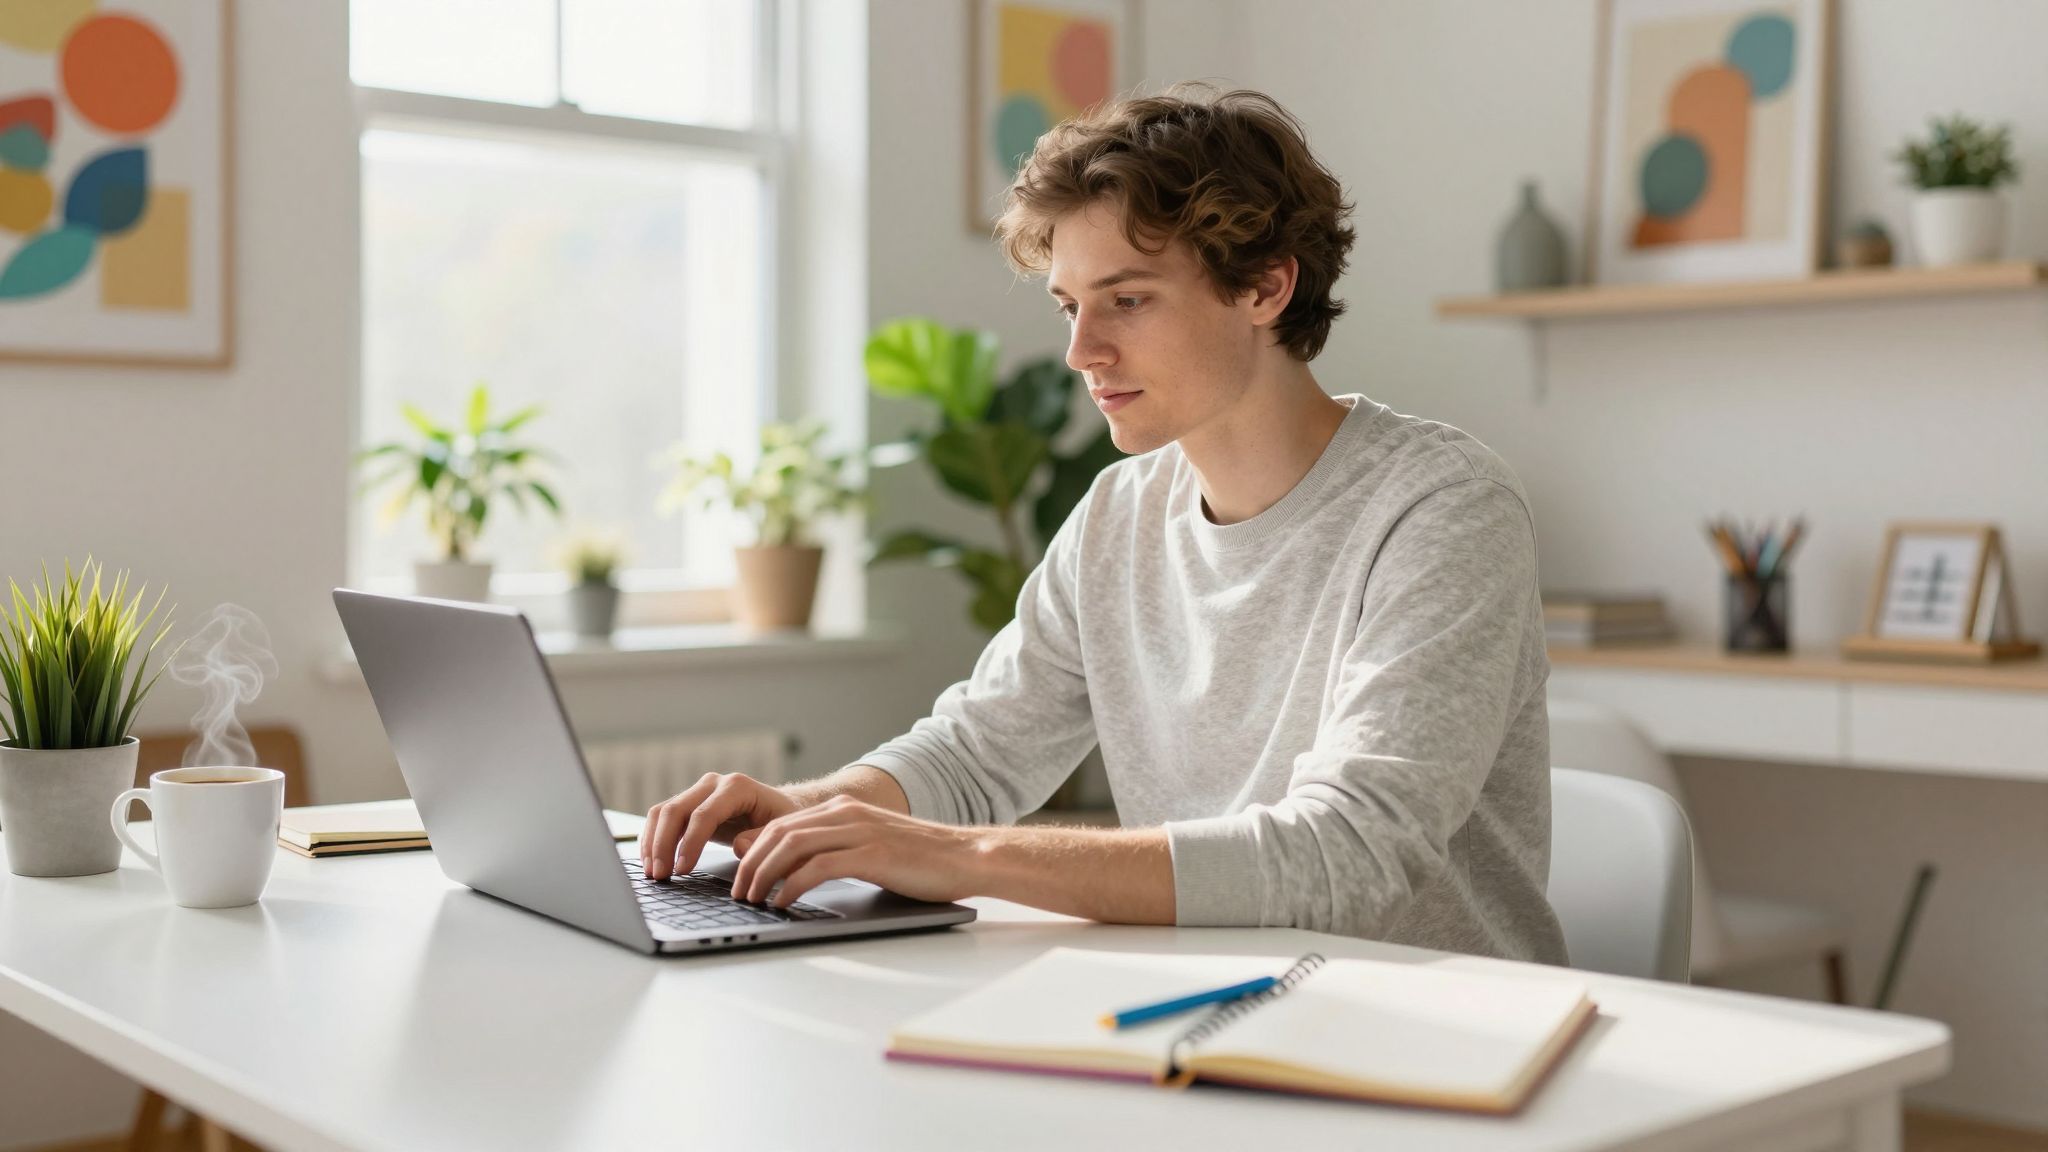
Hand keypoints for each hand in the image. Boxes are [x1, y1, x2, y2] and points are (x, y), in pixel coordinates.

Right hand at [640, 772, 797, 879]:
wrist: (780, 809)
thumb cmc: (783, 820)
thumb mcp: (783, 831)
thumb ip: (762, 838)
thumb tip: (739, 847)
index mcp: (737, 787)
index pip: (704, 814)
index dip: (690, 843)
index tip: (683, 869)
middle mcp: (713, 784)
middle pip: (676, 810)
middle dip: (663, 844)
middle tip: (660, 875)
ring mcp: (698, 792)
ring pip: (663, 812)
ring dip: (653, 843)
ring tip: (652, 872)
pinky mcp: (689, 804)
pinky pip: (662, 818)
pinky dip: (652, 839)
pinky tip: (651, 861)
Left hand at [729, 795, 985, 907]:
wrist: (968, 856)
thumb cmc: (922, 861)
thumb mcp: (870, 849)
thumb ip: (833, 851)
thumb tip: (791, 869)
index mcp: (845, 810)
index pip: (782, 824)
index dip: (753, 849)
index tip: (740, 876)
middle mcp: (847, 814)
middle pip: (778, 832)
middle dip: (750, 864)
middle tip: (738, 893)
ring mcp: (859, 832)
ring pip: (792, 846)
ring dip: (764, 874)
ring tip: (753, 900)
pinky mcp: (872, 854)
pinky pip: (818, 867)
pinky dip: (793, 885)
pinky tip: (784, 902)